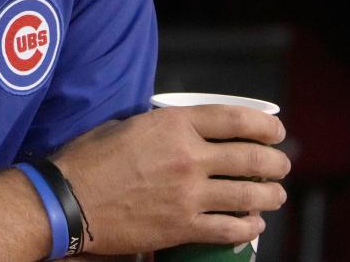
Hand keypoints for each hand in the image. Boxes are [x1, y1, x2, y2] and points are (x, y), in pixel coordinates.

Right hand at [51, 105, 290, 255]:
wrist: (68, 201)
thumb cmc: (89, 159)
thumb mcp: (127, 125)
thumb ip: (162, 126)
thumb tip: (185, 128)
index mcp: (174, 125)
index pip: (236, 120)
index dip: (264, 126)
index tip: (276, 131)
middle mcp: (189, 157)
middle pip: (252, 159)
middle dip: (275, 163)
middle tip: (281, 166)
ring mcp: (189, 195)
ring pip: (249, 196)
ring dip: (270, 196)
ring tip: (274, 196)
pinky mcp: (183, 227)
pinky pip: (230, 229)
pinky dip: (248, 226)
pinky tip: (252, 224)